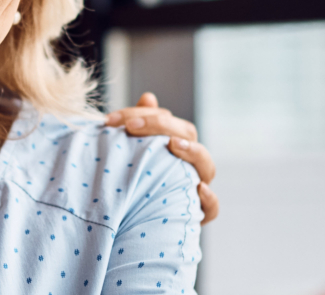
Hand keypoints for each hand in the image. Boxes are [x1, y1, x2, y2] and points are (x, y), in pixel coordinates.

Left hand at [105, 92, 219, 223]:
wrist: (129, 226)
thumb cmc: (132, 183)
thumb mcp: (130, 153)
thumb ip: (139, 125)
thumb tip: (148, 97)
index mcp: (174, 145)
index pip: (167, 120)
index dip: (143, 115)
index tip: (112, 120)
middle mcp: (188, 163)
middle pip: (188, 135)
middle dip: (160, 125)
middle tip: (131, 126)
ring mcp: (195, 187)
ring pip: (207, 167)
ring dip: (192, 152)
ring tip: (172, 144)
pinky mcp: (196, 214)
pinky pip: (212, 208)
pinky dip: (209, 198)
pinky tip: (197, 188)